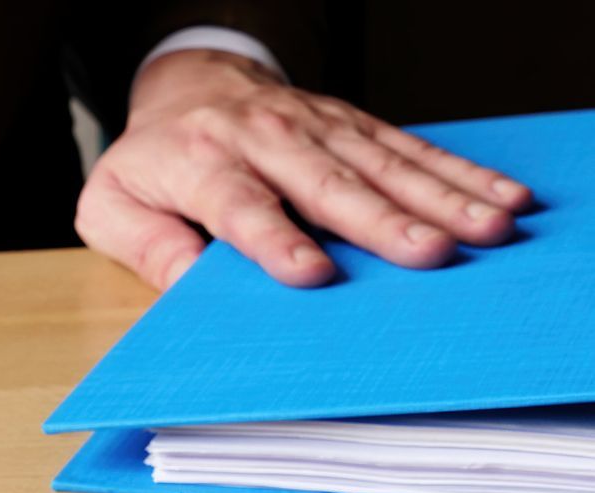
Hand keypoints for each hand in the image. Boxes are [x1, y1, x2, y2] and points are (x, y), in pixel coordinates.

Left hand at [76, 49, 534, 288]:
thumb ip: (146, 247)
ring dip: (437, 198)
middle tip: (427, 256)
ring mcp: (316, 127)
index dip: (275, 239)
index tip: (310, 273)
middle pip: (327, 183)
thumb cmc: (149, 161)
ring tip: (484, 230)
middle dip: (380, 221)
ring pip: (381, 163)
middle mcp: (264, 138)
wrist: (189, 86)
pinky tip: (498, 197)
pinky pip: (409, 148)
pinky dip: (457, 172)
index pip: (242, 205)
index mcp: (201, 163)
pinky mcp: (352, 126)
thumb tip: (188, 288)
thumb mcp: (111, 206)